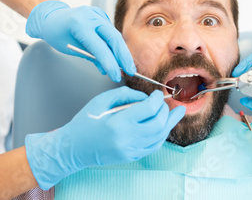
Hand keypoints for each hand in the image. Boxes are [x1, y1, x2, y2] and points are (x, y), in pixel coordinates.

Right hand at [25, 87, 184, 189]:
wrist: (73, 148)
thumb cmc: (84, 123)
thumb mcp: (101, 100)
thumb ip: (125, 94)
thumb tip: (145, 96)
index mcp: (118, 123)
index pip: (149, 109)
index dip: (157, 99)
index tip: (158, 94)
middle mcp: (126, 139)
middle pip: (158, 123)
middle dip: (165, 110)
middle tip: (165, 102)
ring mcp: (130, 150)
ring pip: (160, 136)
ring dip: (170, 123)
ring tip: (178, 112)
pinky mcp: (131, 157)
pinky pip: (153, 146)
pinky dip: (161, 135)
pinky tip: (165, 126)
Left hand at [26, 0, 134, 80]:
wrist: (53, 17)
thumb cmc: (57, 33)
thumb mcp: (70, 48)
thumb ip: (90, 57)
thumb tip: (107, 69)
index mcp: (79, 24)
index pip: (99, 46)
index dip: (109, 62)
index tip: (115, 75)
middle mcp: (91, 16)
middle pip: (113, 37)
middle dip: (123, 56)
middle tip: (131, 71)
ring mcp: (97, 14)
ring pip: (115, 35)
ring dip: (122, 52)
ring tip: (127, 67)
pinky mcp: (102, 15)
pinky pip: (111, 32)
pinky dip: (116, 45)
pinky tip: (119, 55)